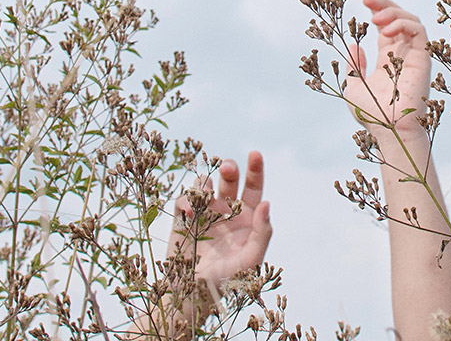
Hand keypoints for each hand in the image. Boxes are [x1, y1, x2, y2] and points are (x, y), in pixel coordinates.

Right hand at [170, 151, 271, 294]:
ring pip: (205, 183)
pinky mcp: (183, 217)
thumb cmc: (229, 280)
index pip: (253, 187)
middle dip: (229, 168)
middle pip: (229, 178)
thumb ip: (262, 233)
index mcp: (246, 216)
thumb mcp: (251, 260)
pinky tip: (190, 213)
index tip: (255, 154)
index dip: (255, 169)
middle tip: (227, 168)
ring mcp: (204, 211)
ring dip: (205, 183)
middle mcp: (226, 209)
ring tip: (204, 197)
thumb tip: (267, 204)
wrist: (194, 296)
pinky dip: (187, 200)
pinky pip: (184, 198)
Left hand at [344, 0, 430, 137]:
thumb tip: (354, 44)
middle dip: (384, 4)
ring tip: (374, 19)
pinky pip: (419, 31)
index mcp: (388, 59)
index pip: (387, 27)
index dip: (379, 9)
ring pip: (411, 20)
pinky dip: (403, 24)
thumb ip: (354, 65)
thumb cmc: (372, 114)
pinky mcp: (423, 58)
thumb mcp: (353, 85)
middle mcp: (403, 54)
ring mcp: (414, 55)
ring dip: (393, 12)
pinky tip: (385, 31)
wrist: (388, 129)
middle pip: (399, 18)